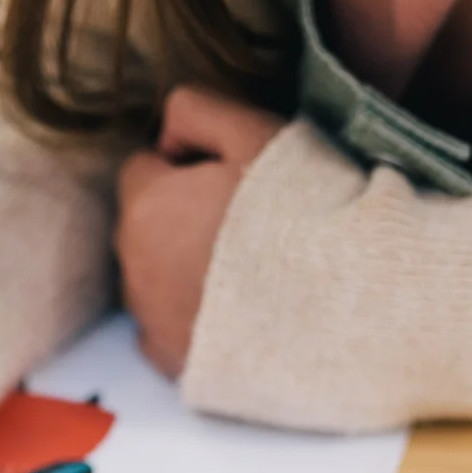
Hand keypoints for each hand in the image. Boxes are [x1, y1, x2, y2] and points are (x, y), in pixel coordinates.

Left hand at [117, 86, 284, 377]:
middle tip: (249, 223)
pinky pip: (164, 330)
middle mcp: (132, 266)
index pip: (144, 168)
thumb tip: (166, 132)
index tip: (233, 179)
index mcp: (145, 206)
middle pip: (145, 226)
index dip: (188, 167)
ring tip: (251, 270)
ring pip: (153, 278)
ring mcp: (149, 320)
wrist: (339, 305)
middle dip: (180, 217)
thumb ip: (197, 110)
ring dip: (183, 268)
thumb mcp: (254, 132)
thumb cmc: (301, 209)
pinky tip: (238, 313)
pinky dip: (190, 319)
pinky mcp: (172, 361)